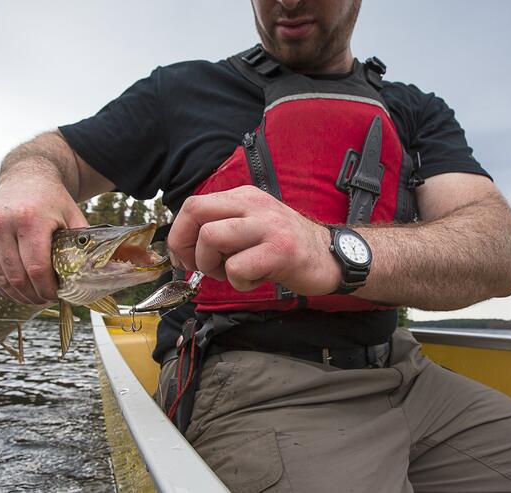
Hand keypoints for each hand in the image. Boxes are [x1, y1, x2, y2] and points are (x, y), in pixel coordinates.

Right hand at [0, 168, 87, 303]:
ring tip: (32, 296)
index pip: (36, 268)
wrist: (24, 177)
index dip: (47, 289)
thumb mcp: (73, 216)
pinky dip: (0, 283)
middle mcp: (1, 223)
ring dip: (16, 293)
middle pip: (16, 276)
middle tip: (45, 299)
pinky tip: (15, 286)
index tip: (56, 296)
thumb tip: (98, 274)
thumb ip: (83, 244)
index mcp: (30, 219)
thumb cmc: (52, 200)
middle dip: (33, 295)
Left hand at [167, 186, 340, 294]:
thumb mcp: (250, 225)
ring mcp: (267, 226)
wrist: (331, 256)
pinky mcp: (279, 251)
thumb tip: (182, 245)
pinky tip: (255, 280)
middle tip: (199, 266)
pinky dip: (238, 282)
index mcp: (243, 197)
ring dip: (210, 264)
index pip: (193, 204)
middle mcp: (253, 205)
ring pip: (211, 237)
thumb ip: (220, 227)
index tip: (184, 257)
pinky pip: (236, 268)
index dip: (179, 233)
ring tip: (231, 272)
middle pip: (195, 212)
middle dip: (185, 245)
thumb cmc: (283, 247)